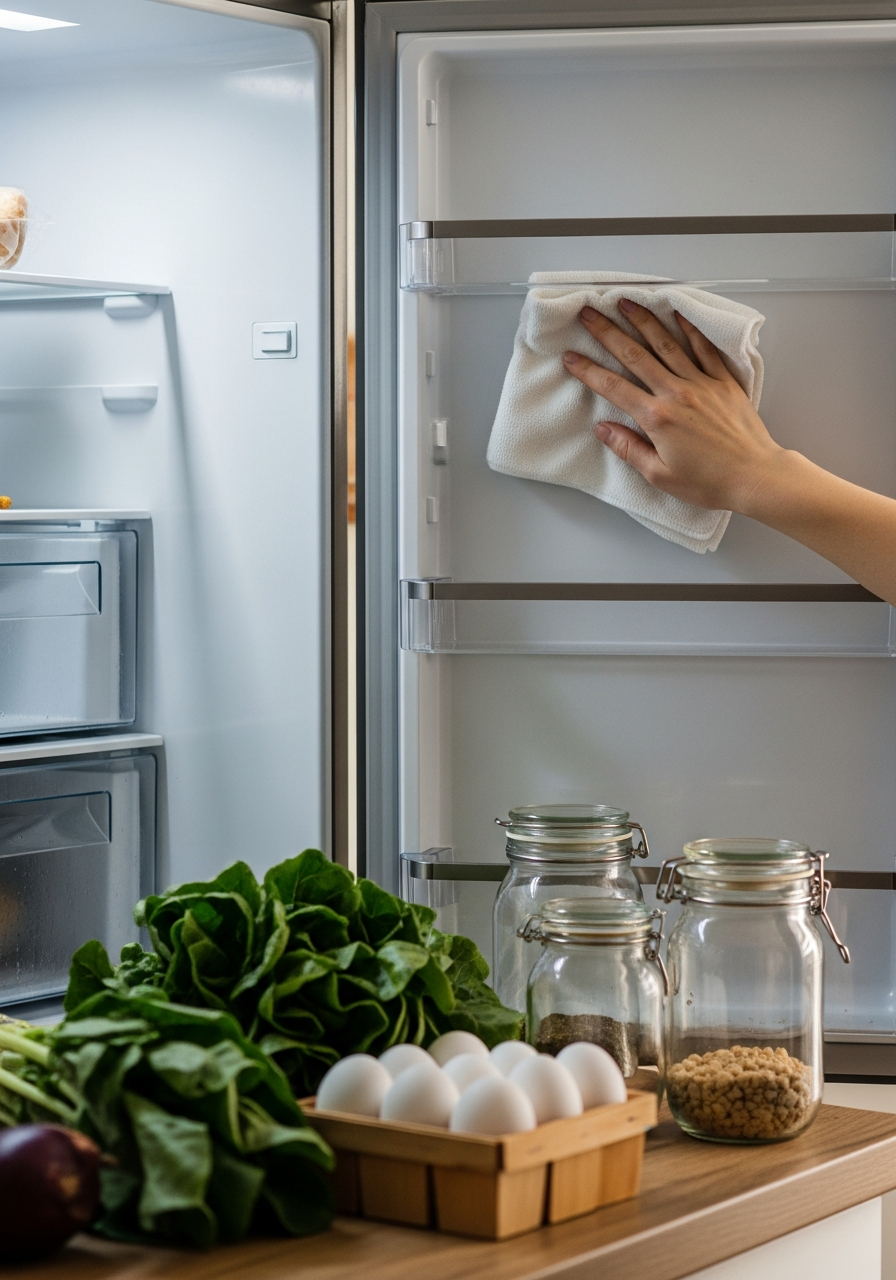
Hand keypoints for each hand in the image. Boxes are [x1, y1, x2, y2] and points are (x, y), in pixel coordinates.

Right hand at [562, 300, 784, 513]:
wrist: (755, 476)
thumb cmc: (709, 482)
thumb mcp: (660, 475)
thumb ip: (629, 448)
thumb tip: (604, 429)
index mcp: (657, 418)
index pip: (613, 388)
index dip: (588, 371)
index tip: (571, 356)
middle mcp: (676, 393)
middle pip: (635, 356)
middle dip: (608, 332)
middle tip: (589, 313)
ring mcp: (702, 384)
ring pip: (666, 344)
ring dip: (643, 321)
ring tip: (626, 302)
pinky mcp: (724, 383)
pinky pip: (704, 349)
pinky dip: (690, 329)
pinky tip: (677, 313)